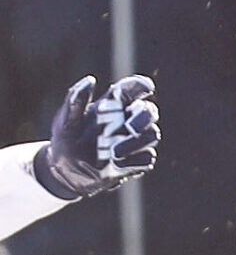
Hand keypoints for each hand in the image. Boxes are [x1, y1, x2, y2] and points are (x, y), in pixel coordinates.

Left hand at [35, 74, 158, 199]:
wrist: (66, 174)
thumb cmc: (66, 142)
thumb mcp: (64, 122)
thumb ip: (75, 101)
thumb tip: (90, 80)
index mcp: (111, 105)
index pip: (131, 89)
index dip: (141, 85)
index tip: (146, 86)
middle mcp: (127, 120)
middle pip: (149, 111)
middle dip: (143, 118)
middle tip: (130, 127)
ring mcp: (134, 141)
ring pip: (152, 135)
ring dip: (136, 142)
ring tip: (113, 152)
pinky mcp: (137, 161)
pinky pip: (146, 158)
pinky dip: (133, 161)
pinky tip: (115, 164)